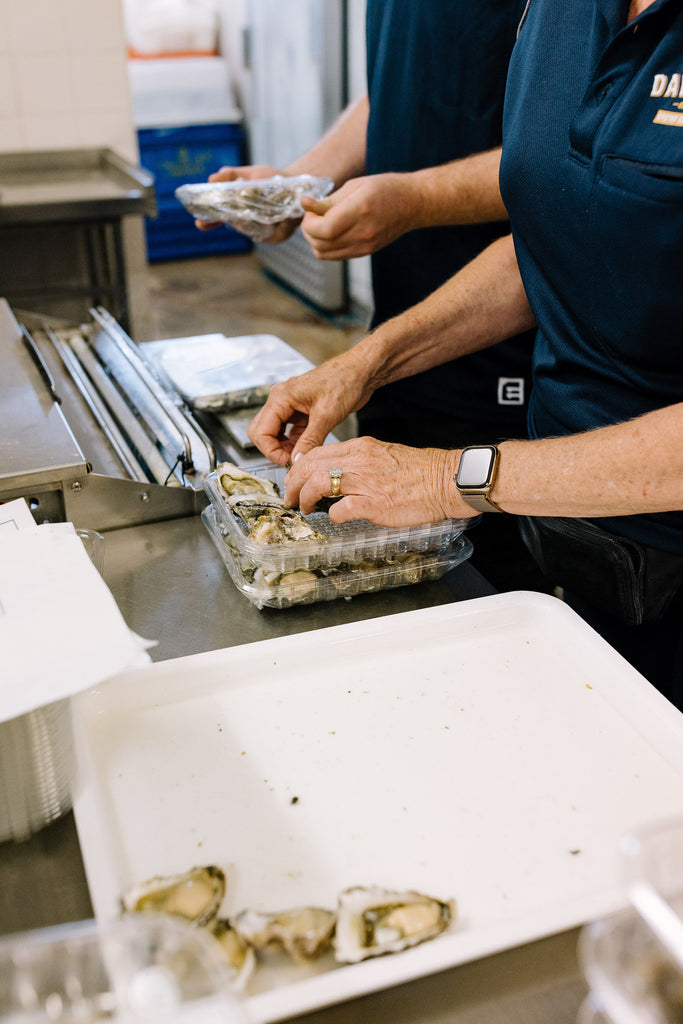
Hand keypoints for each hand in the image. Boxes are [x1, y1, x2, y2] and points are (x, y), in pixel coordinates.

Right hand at [194, 164, 301, 240]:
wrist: (298, 185)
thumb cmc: (272, 179)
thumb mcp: (250, 173)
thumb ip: (231, 175)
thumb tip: (211, 178)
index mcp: (237, 211)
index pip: (218, 218)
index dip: (208, 222)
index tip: (199, 223)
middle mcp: (247, 224)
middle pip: (236, 225)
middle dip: (235, 219)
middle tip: (236, 211)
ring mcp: (262, 232)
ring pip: (255, 229)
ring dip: (258, 220)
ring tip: (264, 207)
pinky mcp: (278, 237)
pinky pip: (274, 233)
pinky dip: (278, 224)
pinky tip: (283, 215)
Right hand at [247, 355, 373, 465]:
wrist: (361, 372)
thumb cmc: (345, 381)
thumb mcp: (326, 415)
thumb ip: (310, 441)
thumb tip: (297, 461)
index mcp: (281, 397)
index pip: (260, 432)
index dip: (271, 451)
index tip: (288, 462)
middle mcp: (282, 400)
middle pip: (262, 432)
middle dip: (274, 450)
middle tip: (292, 461)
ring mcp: (291, 406)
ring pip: (276, 434)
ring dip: (285, 448)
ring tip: (302, 457)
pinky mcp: (302, 412)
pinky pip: (291, 432)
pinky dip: (296, 443)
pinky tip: (309, 449)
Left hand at [283, 437, 475, 525]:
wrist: (446, 480)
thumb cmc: (419, 472)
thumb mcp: (383, 455)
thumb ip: (358, 461)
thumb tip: (335, 473)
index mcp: (360, 447)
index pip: (317, 453)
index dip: (298, 469)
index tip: (294, 481)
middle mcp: (359, 460)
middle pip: (310, 467)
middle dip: (293, 484)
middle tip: (290, 498)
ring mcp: (366, 482)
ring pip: (318, 483)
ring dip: (305, 498)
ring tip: (303, 509)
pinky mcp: (374, 504)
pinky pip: (340, 509)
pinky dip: (331, 515)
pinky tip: (333, 518)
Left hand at [300, 173, 420, 259]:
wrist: (413, 204)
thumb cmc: (385, 188)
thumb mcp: (355, 185)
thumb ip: (329, 199)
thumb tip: (305, 204)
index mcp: (359, 211)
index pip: (324, 229)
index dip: (309, 223)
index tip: (309, 212)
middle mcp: (362, 233)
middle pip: (320, 245)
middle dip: (309, 231)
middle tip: (313, 216)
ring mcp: (364, 246)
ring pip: (324, 254)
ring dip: (316, 240)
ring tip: (322, 224)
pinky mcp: (365, 252)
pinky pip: (336, 256)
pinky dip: (327, 246)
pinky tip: (333, 231)